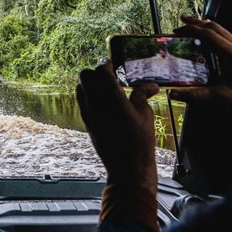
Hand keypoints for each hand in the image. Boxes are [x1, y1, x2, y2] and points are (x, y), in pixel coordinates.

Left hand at [76, 61, 158, 187]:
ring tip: (104, 90)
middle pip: (85, 75)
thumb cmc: (140, 140)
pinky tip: (102, 103)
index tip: (113, 65)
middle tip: (109, 77)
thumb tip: (151, 86)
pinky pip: (81, 101)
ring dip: (89, 84)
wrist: (127, 166)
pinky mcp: (86, 121)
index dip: (108, 65)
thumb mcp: (145, 114)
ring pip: (80, 87)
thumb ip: (143, 95)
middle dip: (96, 72)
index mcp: (110, 95)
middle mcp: (95, 101)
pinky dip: (88, 96)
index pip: (102, 70)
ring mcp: (87, 111)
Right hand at [170, 14, 231, 138]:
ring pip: (223, 31)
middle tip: (182, 21)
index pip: (210, 35)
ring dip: (206, 27)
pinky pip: (228, 38)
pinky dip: (214, 35)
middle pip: (216, 27)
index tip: (179, 30)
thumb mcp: (220, 98)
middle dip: (197, 23)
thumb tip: (174, 94)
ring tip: (192, 27)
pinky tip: (207, 40)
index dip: (192, 30)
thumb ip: (195, 95)